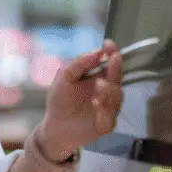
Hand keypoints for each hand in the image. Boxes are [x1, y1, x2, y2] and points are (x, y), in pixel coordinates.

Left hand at [37, 41, 123, 160]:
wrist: (54, 127)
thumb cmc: (60, 100)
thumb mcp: (64, 77)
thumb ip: (79, 64)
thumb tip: (97, 51)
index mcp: (99, 78)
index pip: (110, 64)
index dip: (112, 53)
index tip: (109, 44)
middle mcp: (107, 92)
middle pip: (118, 79)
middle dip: (116, 69)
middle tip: (113, 59)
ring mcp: (108, 109)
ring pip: (117, 98)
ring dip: (109, 89)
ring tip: (99, 83)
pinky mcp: (105, 124)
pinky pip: (110, 117)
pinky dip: (105, 109)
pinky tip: (96, 102)